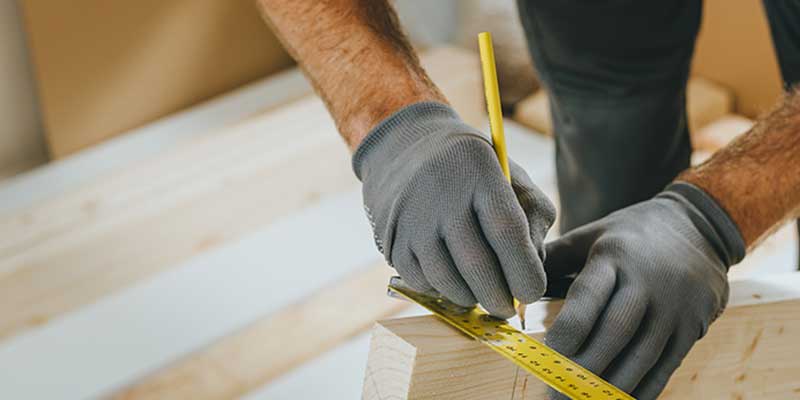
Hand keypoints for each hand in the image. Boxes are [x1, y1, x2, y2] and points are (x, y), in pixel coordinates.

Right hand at [353, 102, 555, 317]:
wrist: (404, 147)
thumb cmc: (472, 170)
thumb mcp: (512, 176)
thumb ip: (532, 220)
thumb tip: (531, 272)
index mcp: (480, 172)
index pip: (506, 232)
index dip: (523, 271)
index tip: (532, 291)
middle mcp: (442, 195)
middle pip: (476, 264)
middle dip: (499, 298)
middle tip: (508, 308)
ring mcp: (413, 219)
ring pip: (447, 281)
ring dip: (471, 299)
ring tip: (482, 294)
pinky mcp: (392, 239)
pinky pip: (421, 282)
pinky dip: (442, 291)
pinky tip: (453, 280)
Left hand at [543, 184, 743, 398]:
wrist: (700, 228)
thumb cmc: (630, 235)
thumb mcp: (593, 233)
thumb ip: (554, 257)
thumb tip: (516, 280)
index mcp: (615, 256)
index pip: (590, 295)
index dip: (570, 328)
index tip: (549, 353)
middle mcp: (648, 282)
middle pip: (615, 332)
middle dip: (584, 367)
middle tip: (556, 393)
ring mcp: (674, 307)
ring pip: (641, 356)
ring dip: (610, 386)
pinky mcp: (691, 327)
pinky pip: (665, 367)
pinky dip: (641, 389)